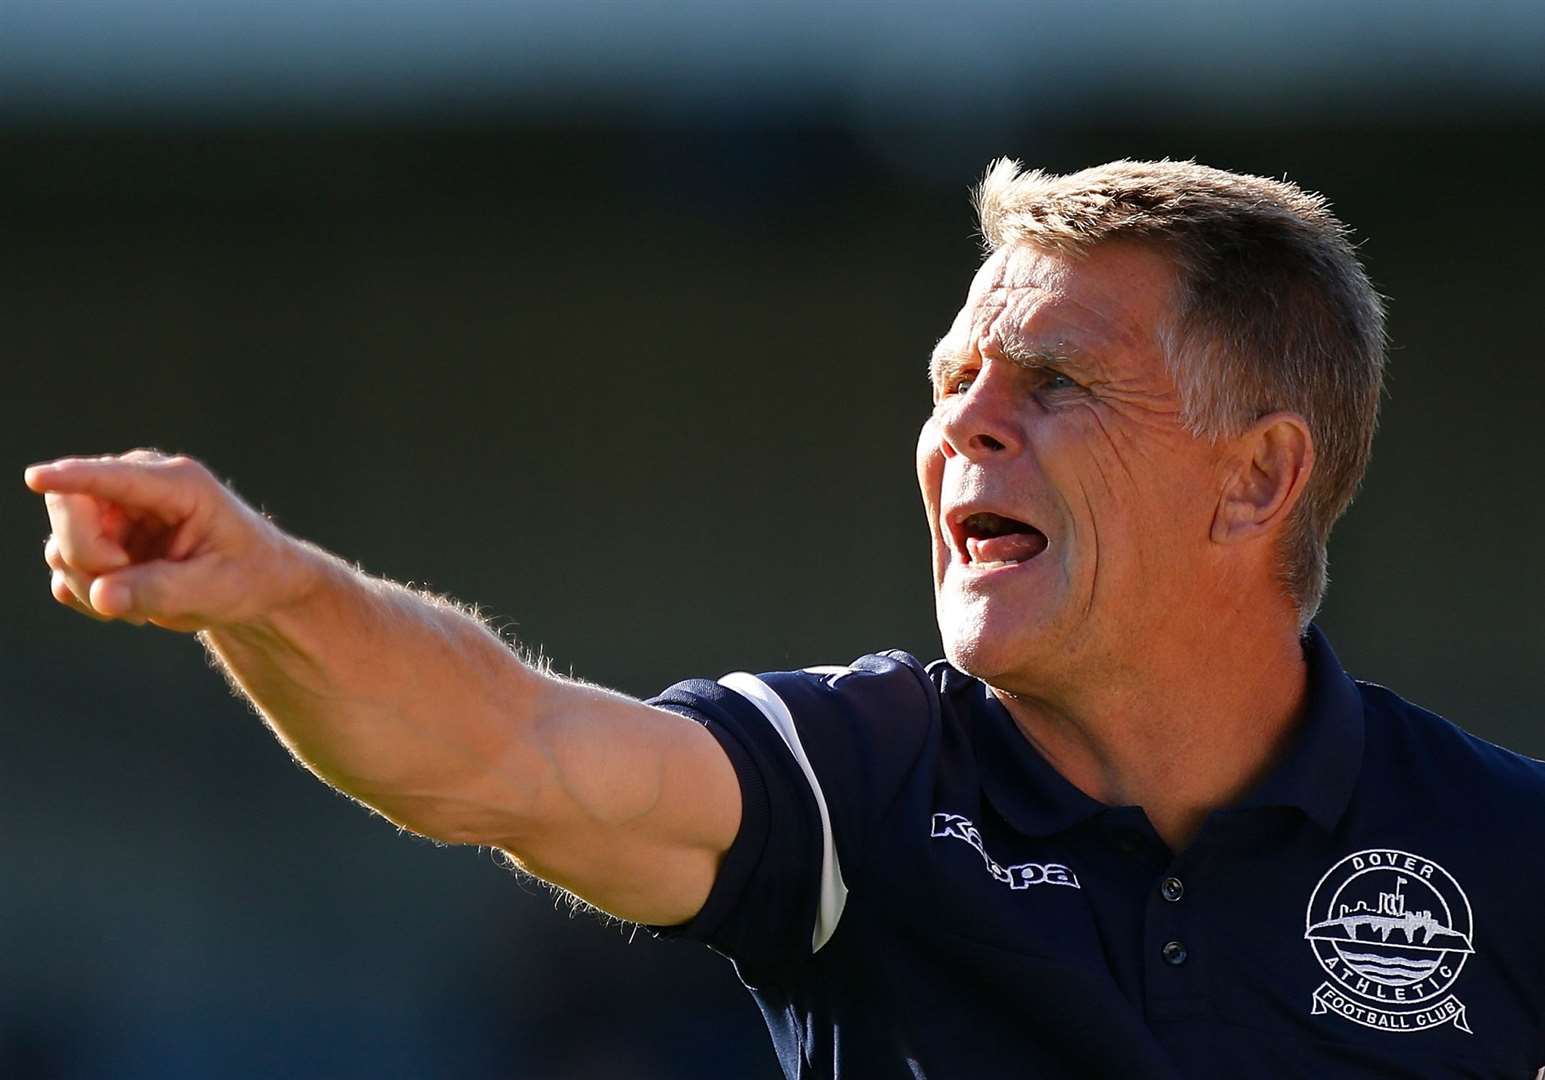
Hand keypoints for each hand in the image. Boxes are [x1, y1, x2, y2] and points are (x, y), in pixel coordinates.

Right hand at [25, 449, 315, 632]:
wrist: (252, 583)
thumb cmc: (246, 575)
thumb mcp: (217, 589)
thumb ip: (162, 591)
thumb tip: (100, 595)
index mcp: (179, 484)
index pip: (114, 476)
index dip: (72, 477)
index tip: (36, 478)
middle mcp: (137, 488)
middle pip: (69, 507)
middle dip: (89, 557)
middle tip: (130, 591)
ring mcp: (112, 512)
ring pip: (62, 546)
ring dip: (94, 584)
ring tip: (150, 600)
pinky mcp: (97, 540)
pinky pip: (65, 571)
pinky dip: (90, 596)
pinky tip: (132, 604)